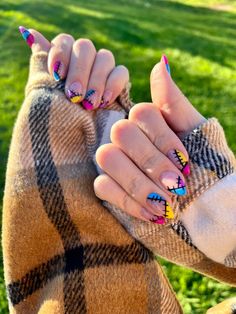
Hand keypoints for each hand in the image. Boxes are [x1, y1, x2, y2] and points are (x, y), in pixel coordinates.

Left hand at [19, 26, 128, 109]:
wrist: (75, 137)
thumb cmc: (57, 115)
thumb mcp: (45, 92)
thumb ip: (41, 63)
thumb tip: (26, 31)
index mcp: (65, 57)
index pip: (65, 41)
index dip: (61, 54)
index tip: (57, 75)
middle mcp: (84, 58)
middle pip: (85, 47)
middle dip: (79, 71)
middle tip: (74, 96)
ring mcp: (103, 67)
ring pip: (105, 57)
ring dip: (96, 80)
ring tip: (89, 104)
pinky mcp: (118, 80)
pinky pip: (121, 72)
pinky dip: (113, 85)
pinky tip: (105, 101)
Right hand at [94, 55, 205, 224]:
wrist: (206, 207)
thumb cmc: (205, 167)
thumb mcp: (197, 134)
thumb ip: (174, 102)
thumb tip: (159, 63)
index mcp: (148, 122)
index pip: (142, 114)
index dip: (163, 139)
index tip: (185, 164)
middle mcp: (128, 138)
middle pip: (121, 133)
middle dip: (151, 162)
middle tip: (177, 186)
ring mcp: (116, 162)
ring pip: (107, 158)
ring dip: (139, 184)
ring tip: (168, 205)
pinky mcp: (109, 187)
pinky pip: (103, 187)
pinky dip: (130, 202)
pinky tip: (155, 214)